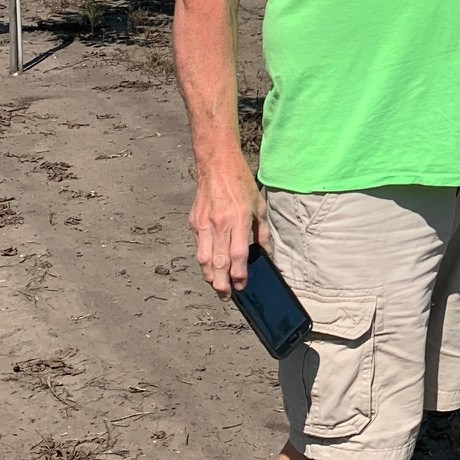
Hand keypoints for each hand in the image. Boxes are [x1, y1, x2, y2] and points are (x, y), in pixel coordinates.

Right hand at [189, 159, 268, 295]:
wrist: (216, 163)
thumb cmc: (240, 182)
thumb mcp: (259, 205)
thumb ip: (262, 231)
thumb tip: (266, 253)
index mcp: (238, 219)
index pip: (238, 256)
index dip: (239, 275)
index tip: (242, 285)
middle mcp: (219, 224)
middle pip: (218, 262)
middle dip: (221, 283)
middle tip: (225, 295)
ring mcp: (203, 223)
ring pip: (203, 259)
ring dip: (209, 276)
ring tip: (216, 286)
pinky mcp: (194, 221)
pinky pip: (197, 246)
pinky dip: (203, 259)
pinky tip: (209, 266)